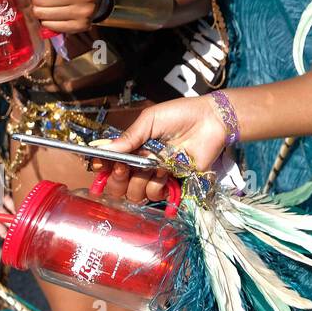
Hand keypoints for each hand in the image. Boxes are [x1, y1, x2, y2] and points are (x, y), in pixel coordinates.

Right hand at [91, 96, 230, 202]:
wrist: (211, 120)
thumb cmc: (180, 115)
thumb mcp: (150, 120)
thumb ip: (129, 137)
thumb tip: (104, 151)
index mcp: (133, 148)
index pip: (110, 165)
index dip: (102, 168)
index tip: (100, 165)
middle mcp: (141, 165)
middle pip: (118, 186)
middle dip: (116, 180)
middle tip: (124, 168)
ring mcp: (156, 175)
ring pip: (134, 194)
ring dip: (139, 183)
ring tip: (152, 166)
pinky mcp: (174, 183)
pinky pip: (156, 195)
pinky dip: (156, 186)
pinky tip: (165, 172)